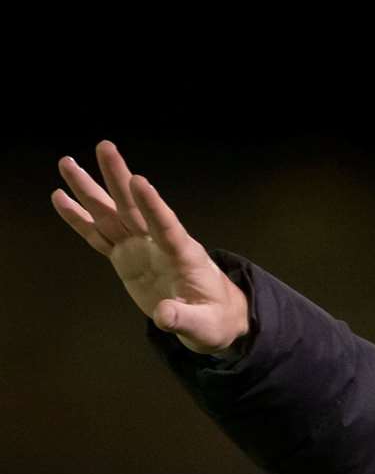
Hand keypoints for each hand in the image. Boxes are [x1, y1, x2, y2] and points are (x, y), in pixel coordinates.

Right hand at [51, 141, 249, 355]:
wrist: (212, 319)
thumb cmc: (214, 319)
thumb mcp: (204, 326)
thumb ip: (183, 319)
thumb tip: (164, 315)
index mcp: (183, 255)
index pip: (167, 226)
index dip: (153, 205)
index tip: (138, 180)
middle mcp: (159, 243)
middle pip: (135, 208)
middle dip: (119, 178)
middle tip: (104, 147)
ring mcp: (140, 248)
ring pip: (112, 214)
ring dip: (90, 190)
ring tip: (67, 163)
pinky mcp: (125, 257)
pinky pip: (99, 236)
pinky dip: (79, 219)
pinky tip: (61, 198)